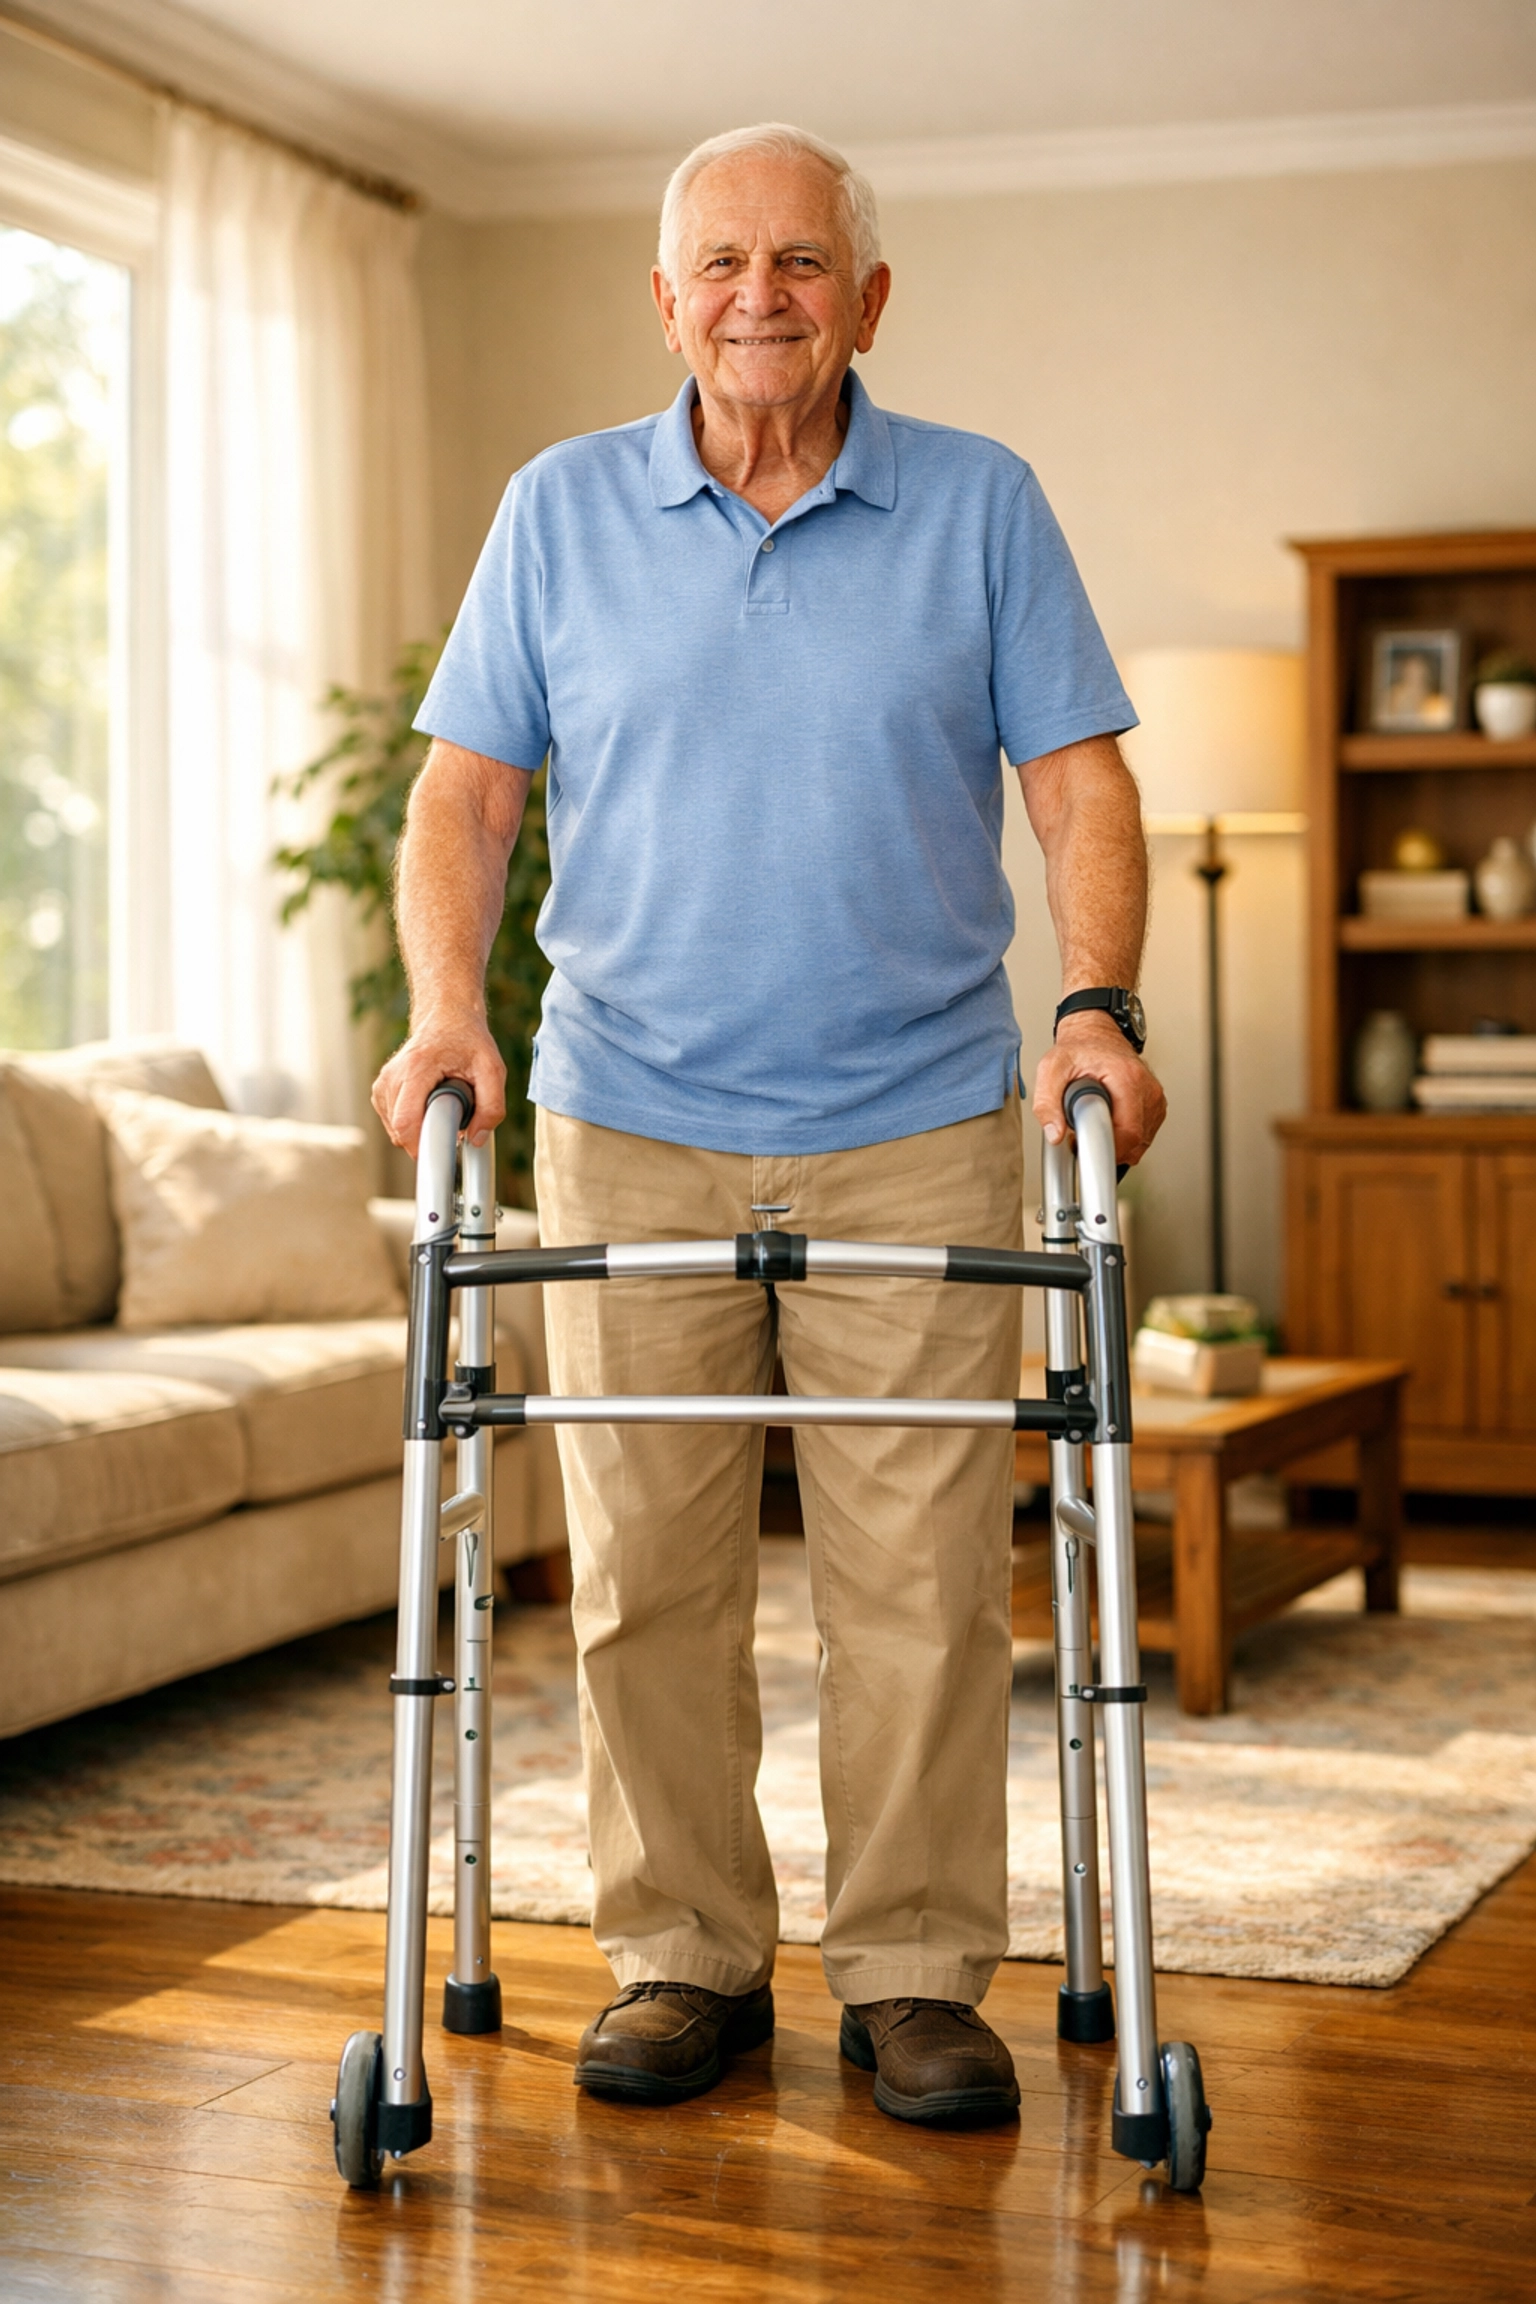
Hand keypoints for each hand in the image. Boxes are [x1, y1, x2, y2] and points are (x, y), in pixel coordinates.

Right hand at [371, 1013, 506, 1157]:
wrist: (446, 1017)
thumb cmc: (468, 1040)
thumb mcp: (493, 1069)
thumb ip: (492, 1107)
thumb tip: (476, 1139)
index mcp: (416, 1069)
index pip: (406, 1123)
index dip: (423, 1146)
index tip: (444, 1153)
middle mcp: (392, 1077)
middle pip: (400, 1131)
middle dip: (428, 1137)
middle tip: (454, 1122)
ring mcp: (382, 1084)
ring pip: (395, 1130)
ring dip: (421, 1129)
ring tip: (441, 1106)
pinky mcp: (381, 1091)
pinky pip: (393, 1123)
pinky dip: (412, 1123)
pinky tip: (428, 1105)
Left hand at [1032, 1014, 1165, 1168]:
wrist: (1095, 1033)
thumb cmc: (1078, 1049)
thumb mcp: (1052, 1069)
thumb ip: (1047, 1102)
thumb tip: (1054, 1134)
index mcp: (1128, 1078)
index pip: (1128, 1133)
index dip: (1104, 1147)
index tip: (1084, 1145)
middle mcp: (1148, 1088)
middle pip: (1137, 1141)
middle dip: (1108, 1147)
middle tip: (1084, 1133)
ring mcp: (1155, 1096)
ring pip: (1142, 1141)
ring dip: (1118, 1142)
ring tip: (1097, 1123)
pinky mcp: (1156, 1103)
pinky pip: (1146, 1134)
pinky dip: (1127, 1136)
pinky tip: (1111, 1122)